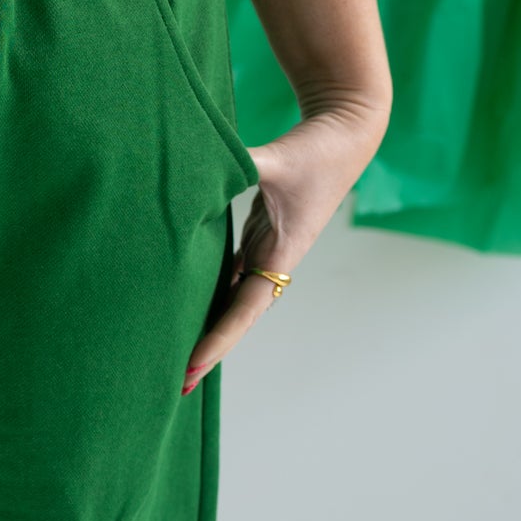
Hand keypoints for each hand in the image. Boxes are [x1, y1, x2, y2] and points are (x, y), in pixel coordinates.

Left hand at [180, 100, 389, 396]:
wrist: (344, 135)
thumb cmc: (316, 148)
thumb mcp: (280, 158)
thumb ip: (244, 163)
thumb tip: (202, 166)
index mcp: (283, 253)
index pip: (243, 309)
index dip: (217, 340)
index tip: (191, 367)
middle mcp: (274, 263)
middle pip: (236, 320)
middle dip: (209, 352)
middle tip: (176, 386)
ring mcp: (266, 254)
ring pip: (232, 304)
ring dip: (209, 331)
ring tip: (177, 362)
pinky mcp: (258, 240)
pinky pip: (229, 280)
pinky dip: (209, 300)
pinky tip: (184, 316)